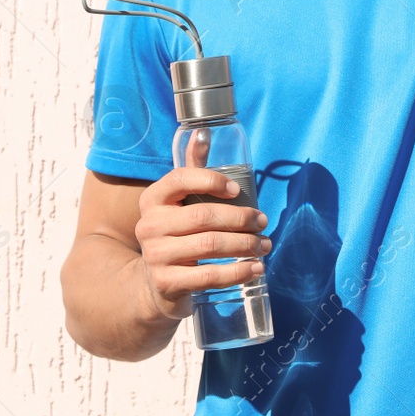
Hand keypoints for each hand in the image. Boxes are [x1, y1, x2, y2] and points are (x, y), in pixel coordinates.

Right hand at [132, 131, 271, 321]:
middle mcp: (149, 225)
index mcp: (153, 199)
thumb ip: (192, 169)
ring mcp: (156, 256)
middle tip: (263, 222)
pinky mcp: (167, 283)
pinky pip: (209, 275)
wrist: (155, 284)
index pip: (180, 179)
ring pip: (210, 245)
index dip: (211, 180)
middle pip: (203, 215)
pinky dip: (238, 272)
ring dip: (245, 245)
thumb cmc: (175, 232)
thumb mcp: (179, 202)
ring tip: (265, 245)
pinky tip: (255, 268)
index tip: (238, 190)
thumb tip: (203, 132)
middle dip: (240, 218)